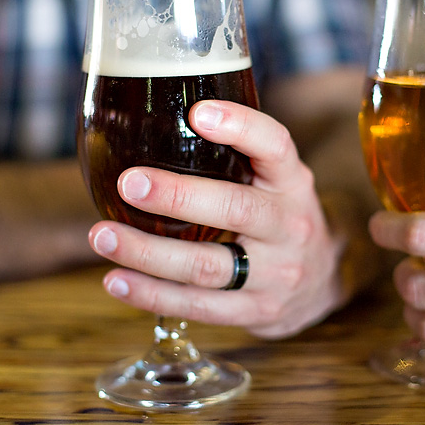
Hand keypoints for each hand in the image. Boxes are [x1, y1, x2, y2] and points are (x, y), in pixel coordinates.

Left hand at [87, 100, 346, 338]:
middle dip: (178, 197)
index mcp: (293, 183)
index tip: (197, 113)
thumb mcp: (276, 180)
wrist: (321, 281)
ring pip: (207, 266)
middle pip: (235, 210)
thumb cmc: (279, 217)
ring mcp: (275, 274)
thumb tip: (155, 117)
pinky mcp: (256, 311)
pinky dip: (152, 295)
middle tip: (129, 184)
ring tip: (103, 236)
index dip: (241, 127)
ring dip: (148, 253)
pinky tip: (116, 281)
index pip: (276, 146)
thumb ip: (236, 156)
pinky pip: (199, 306)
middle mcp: (289, 226)